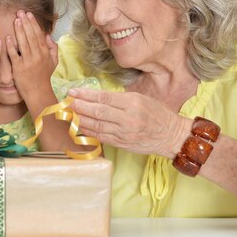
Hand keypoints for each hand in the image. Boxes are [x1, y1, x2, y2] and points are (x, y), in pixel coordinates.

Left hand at [6, 11, 56, 97]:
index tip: (28, 14)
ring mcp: (28, 62)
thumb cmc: (44, 76)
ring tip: (15, 20)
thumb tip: (48, 36)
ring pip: (23, 43)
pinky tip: (7, 38)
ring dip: (19, 31)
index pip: (38, 35)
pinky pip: (14, 55)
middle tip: (20, 12)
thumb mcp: (53, 62)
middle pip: (31, 36)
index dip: (33, 24)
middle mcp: (37, 56)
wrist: (38, 91)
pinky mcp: (19, 68)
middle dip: (26, 23)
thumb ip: (53, 48)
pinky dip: (11, 46)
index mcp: (44, 53)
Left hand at [68, 88, 191, 157]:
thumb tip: (96, 96)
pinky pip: (102, 137)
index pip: (103, 98)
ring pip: (97, 126)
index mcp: (132, 102)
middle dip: (79, 107)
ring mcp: (124, 133)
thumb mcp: (141, 98)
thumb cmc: (157, 113)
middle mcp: (127, 118)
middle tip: (66, 102)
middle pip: (97, 112)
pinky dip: (89, 132)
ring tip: (69, 114)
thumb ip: (120, 98)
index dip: (86, 95)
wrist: (170, 135)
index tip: (73, 92)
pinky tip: (79, 127)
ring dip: (80, 120)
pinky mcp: (122, 144)